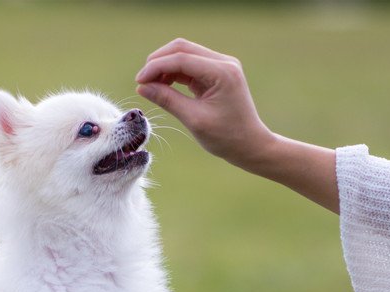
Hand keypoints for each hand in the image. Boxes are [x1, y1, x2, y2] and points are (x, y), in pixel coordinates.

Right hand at [135, 38, 276, 170]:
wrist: (250, 145)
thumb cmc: (226, 137)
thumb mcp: (194, 120)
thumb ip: (168, 100)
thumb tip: (142, 87)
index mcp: (222, 72)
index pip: (182, 58)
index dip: (156, 67)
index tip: (138, 81)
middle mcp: (224, 62)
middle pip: (182, 48)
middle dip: (158, 62)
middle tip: (142, 82)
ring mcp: (221, 65)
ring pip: (184, 54)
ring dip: (164, 67)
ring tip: (151, 86)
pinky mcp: (216, 72)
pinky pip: (189, 65)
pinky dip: (173, 73)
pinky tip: (162, 86)